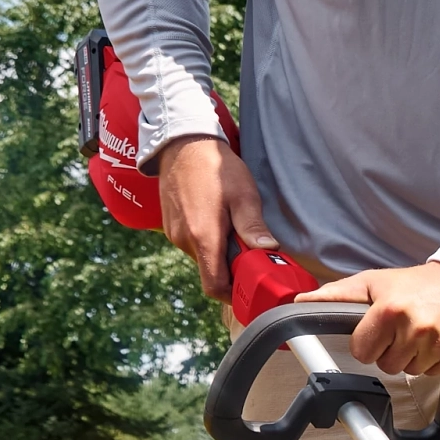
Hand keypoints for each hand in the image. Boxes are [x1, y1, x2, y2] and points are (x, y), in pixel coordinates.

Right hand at [155, 133, 269, 301]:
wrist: (183, 144)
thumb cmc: (216, 167)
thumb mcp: (244, 196)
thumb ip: (253, 228)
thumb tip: (268, 252)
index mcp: (203, 237)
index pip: (214, 286)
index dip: (233, 295)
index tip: (251, 290)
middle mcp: (184, 240)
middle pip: (210, 273)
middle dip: (232, 271)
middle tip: (253, 256)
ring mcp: (174, 234)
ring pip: (202, 259)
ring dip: (220, 254)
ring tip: (236, 232)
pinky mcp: (171, 226)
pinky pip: (192, 244)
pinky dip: (208, 243)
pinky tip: (220, 222)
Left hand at [311, 260, 439, 376]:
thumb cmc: (417, 284)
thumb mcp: (374, 283)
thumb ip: (336, 295)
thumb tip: (300, 301)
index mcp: (390, 310)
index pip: (362, 353)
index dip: (369, 343)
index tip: (380, 330)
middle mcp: (416, 328)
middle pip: (387, 366)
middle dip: (393, 351)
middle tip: (404, 329)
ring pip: (411, 371)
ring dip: (414, 356)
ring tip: (423, 332)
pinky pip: (434, 373)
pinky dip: (435, 360)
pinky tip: (439, 338)